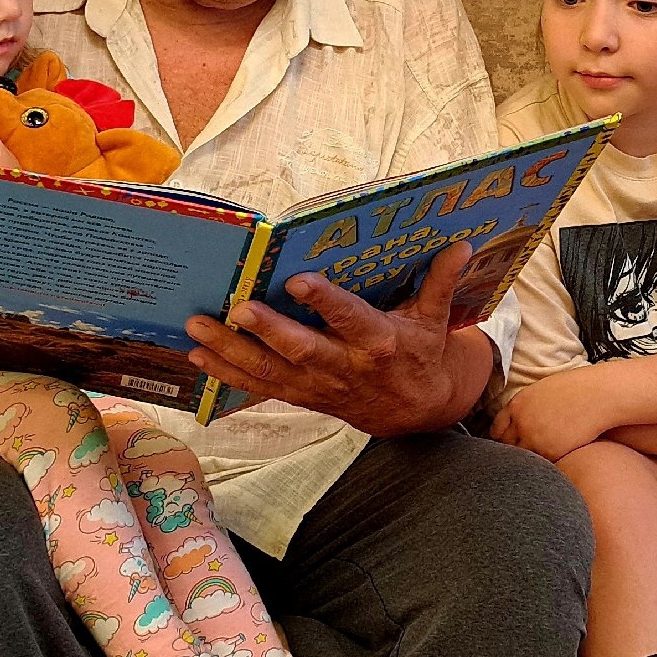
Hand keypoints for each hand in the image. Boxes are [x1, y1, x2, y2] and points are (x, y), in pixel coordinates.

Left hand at [187, 242, 479, 436]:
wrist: (417, 411)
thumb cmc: (422, 353)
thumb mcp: (436, 319)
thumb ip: (440, 281)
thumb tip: (461, 245)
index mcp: (380, 343)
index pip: (351, 320)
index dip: (326, 302)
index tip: (299, 280)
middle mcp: (346, 367)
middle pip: (302, 350)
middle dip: (267, 330)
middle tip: (236, 308)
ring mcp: (320, 386)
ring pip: (270, 372)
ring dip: (230, 352)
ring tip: (195, 329)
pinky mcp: (303, 396)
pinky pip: (261, 387)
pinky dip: (227, 373)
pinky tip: (197, 356)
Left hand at [490, 368, 613, 464]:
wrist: (598, 396)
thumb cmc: (576, 389)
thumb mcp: (542, 391)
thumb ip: (526, 407)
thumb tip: (520, 420)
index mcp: (517, 405)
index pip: (496, 429)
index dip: (501, 437)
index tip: (506, 443)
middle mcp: (521, 422)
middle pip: (505, 446)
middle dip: (511, 451)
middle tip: (516, 458)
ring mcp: (534, 439)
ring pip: (522, 458)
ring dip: (526, 461)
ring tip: (528, 467)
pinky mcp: (550, 452)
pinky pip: (540, 464)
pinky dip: (542, 466)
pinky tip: (546, 467)